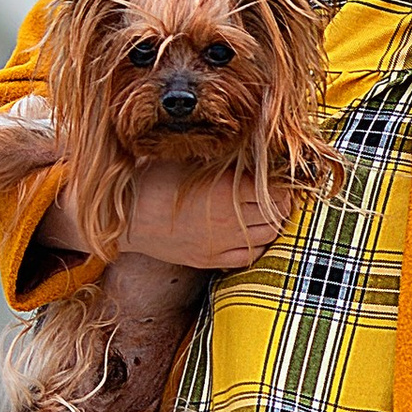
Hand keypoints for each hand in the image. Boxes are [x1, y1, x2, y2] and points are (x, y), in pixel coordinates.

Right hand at [40, 171, 290, 271]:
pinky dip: (257, 244)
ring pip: (269, 237)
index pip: (278, 192)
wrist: (126, 215)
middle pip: (278, 215)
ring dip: (272, 223)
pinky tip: (250, 231)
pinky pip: (249, 257)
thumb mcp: (193, 158)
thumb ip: (227, 159)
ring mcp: (221, 245)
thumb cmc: (155, 178)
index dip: (285, 184)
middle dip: (282, 202)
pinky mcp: (210, 261)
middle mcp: (229, 222)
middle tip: (277, 192)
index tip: (281, 176)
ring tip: (265, 210)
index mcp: (226, 191)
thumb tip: (258, 150)